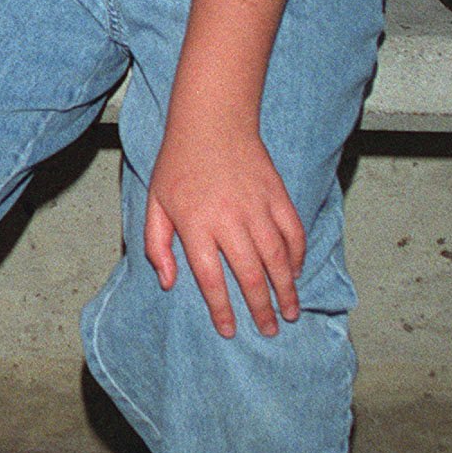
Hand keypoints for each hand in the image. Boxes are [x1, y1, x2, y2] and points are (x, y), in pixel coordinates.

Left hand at [143, 119, 304, 338]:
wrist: (211, 122)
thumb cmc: (178, 164)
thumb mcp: (155, 203)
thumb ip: (157, 245)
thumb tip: (169, 282)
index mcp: (195, 224)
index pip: (210, 279)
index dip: (222, 309)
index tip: (230, 330)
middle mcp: (229, 220)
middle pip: (250, 275)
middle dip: (261, 308)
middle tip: (269, 330)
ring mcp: (257, 207)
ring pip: (276, 258)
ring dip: (285, 289)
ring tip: (290, 312)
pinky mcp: (277, 196)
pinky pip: (292, 233)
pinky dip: (296, 256)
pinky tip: (294, 273)